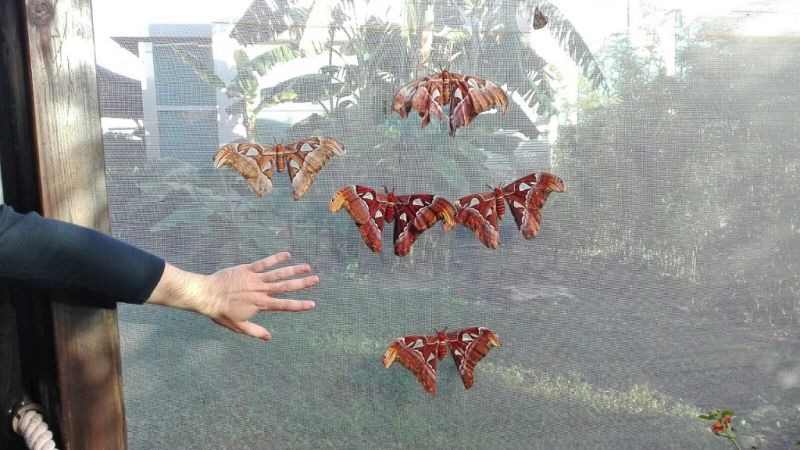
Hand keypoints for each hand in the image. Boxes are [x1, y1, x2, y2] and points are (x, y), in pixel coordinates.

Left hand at [147, 252, 317, 340]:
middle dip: (302, 284)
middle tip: (316, 279)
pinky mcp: (247, 269)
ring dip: (293, 270)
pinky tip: (287, 254)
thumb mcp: (239, 326)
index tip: (312, 304)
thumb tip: (269, 338)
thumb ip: (255, 331)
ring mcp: (255, 279)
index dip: (300, 305)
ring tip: (306, 266)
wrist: (207, 295)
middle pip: (286, 287)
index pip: (285, 305)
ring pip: (278, 273)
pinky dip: (275, 258)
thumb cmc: (221, 312)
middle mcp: (261, 291)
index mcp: (261, 304)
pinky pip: (264, 263)